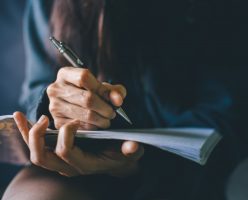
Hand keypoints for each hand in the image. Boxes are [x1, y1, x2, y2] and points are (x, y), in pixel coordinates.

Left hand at [13, 112, 142, 176]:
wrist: (115, 159)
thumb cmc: (121, 153)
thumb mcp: (130, 152)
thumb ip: (132, 150)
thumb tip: (133, 146)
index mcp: (86, 165)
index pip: (67, 153)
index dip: (67, 136)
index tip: (74, 120)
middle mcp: (69, 166)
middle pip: (43, 157)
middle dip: (40, 138)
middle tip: (46, 119)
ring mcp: (61, 162)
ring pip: (36, 153)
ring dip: (29, 135)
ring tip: (26, 117)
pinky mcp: (56, 153)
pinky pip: (37, 146)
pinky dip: (26, 132)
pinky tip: (21, 117)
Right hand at [47, 67, 126, 129]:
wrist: (73, 104)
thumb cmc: (90, 93)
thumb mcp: (102, 87)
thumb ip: (114, 91)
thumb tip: (117, 100)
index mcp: (65, 74)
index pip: (84, 77)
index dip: (101, 88)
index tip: (112, 98)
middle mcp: (56, 89)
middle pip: (87, 98)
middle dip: (105, 108)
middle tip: (112, 113)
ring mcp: (54, 106)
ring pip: (86, 114)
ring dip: (102, 119)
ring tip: (107, 119)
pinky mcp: (57, 122)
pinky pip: (82, 126)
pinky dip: (94, 127)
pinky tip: (97, 124)